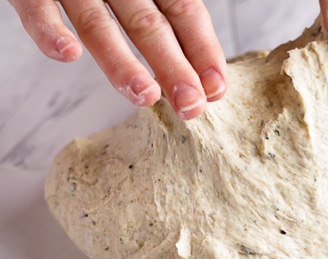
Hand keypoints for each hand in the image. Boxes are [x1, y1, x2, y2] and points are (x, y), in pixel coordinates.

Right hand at [9, 0, 226, 119]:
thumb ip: (157, 18)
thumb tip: (196, 73)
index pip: (183, 11)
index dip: (202, 49)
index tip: (216, 89)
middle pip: (148, 25)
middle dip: (173, 67)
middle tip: (191, 105)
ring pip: (98, 23)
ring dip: (123, 62)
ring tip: (145, 96)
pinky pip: (37, 6)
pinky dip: (49, 30)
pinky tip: (67, 55)